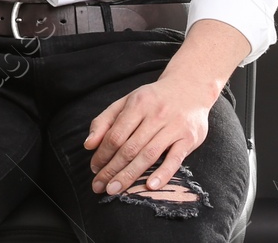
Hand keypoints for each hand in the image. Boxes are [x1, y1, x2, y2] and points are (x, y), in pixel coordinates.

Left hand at [84, 75, 213, 195]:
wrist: (189, 88)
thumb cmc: (153, 99)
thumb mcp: (126, 102)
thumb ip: (105, 121)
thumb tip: (88, 145)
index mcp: (138, 104)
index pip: (115, 135)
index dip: (102, 154)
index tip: (94, 169)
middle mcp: (156, 114)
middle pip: (130, 148)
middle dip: (112, 170)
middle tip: (99, 186)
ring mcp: (174, 126)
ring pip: (149, 155)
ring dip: (130, 175)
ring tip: (115, 189)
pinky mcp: (189, 138)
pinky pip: (175, 159)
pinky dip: (163, 173)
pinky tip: (150, 186)